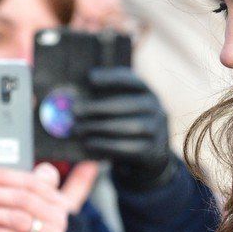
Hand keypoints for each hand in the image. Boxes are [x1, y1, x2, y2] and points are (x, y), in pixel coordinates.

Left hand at [72, 67, 171, 190]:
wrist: (150, 154)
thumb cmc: (128, 123)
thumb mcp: (124, 107)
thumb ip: (106, 98)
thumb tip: (76, 96)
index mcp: (147, 92)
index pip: (131, 80)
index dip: (111, 78)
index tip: (90, 77)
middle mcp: (156, 108)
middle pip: (126, 105)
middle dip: (98, 107)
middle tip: (75, 111)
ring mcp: (156, 130)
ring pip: (126, 127)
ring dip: (98, 128)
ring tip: (78, 129)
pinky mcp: (150, 150)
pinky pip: (126, 148)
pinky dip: (105, 145)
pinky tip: (88, 144)